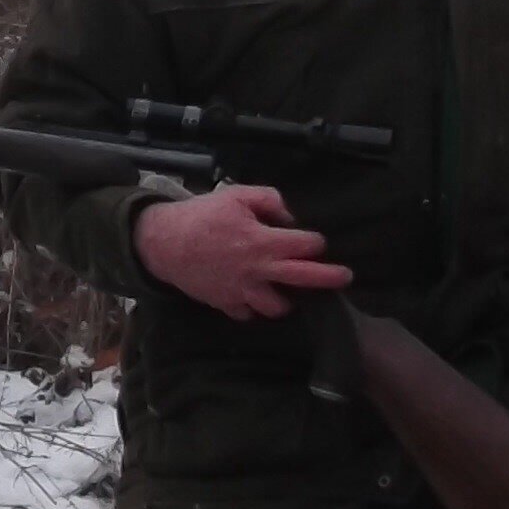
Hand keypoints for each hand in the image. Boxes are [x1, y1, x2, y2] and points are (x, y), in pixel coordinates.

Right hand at [132, 182, 353, 320]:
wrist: (163, 242)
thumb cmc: (202, 215)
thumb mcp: (236, 194)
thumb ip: (269, 199)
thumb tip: (290, 216)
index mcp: (262, 241)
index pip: (305, 245)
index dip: (316, 242)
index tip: (317, 241)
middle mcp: (257, 270)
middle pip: (303, 279)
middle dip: (329, 278)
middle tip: (345, 277)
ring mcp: (242, 291)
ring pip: (277, 307)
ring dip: (287, 299)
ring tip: (290, 290)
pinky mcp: (226, 304)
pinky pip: (249, 313)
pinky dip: (255, 306)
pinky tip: (256, 296)